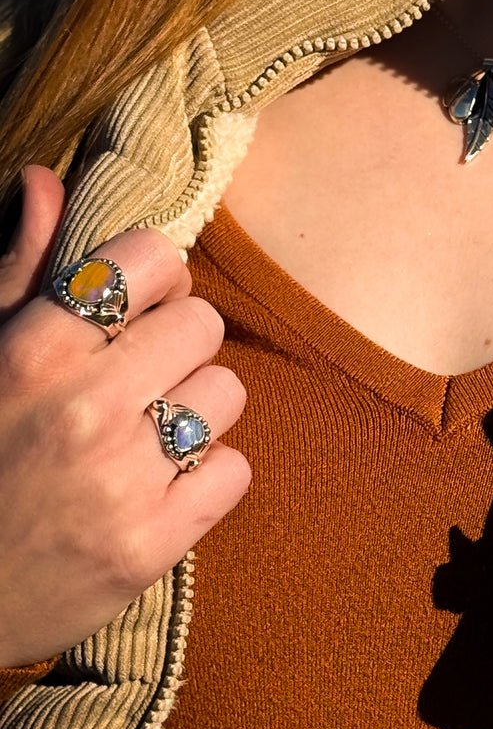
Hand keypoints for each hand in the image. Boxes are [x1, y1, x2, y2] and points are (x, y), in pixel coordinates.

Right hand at [0, 166, 249, 668]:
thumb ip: (18, 273)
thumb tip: (47, 182)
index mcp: (32, 354)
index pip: (148, 261)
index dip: (152, 278)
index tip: (135, 305)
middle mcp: (85, 409)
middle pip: (202, 325)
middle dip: (176, 345)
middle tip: (139, 377)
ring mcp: (124, 481)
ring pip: (226, 394)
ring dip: (195, 409)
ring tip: (148, 432)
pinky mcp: (152, 546)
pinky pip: (234, 471)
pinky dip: (207, 477)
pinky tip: (162, 485)